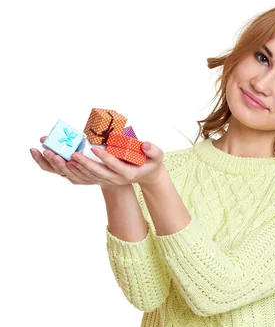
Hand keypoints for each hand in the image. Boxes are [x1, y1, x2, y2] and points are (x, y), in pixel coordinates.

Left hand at [30, 137, 166, 188]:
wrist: (147, 175)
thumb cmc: (151, 162)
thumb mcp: (157, 156)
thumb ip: (153, 151)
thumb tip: (145, 145)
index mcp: (128, 173)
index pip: (115, 165)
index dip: (105, 158)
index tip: (95, 148)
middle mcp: (116, 179)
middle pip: (98, 173)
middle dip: (85, 164)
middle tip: (73, 154)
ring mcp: (108, 181)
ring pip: (90, 177)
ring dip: (77, 168)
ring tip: (66, 158)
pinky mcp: (102, 180)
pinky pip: (86, 178)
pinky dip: (75, 172)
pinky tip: (65, 163)